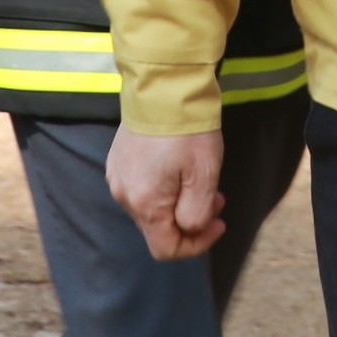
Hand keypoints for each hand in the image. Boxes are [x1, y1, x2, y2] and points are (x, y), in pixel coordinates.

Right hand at [106, 125, 226, 260]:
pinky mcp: (119, 160)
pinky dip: (164, 187)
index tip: (218, 223)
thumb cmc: (187, 131)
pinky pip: (142, 187)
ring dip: (178, 202)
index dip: (196, 245)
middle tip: (217, 197)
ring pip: (151, 207)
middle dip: (190, 220)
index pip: (165, 248)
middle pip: (158, 228)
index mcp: (145, 204)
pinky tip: (180, 167)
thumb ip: (196, 213)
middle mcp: (124, 195)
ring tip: (200, 178)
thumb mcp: (204, 175)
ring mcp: (118, 176)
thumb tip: (189, 228)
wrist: (164, 87)